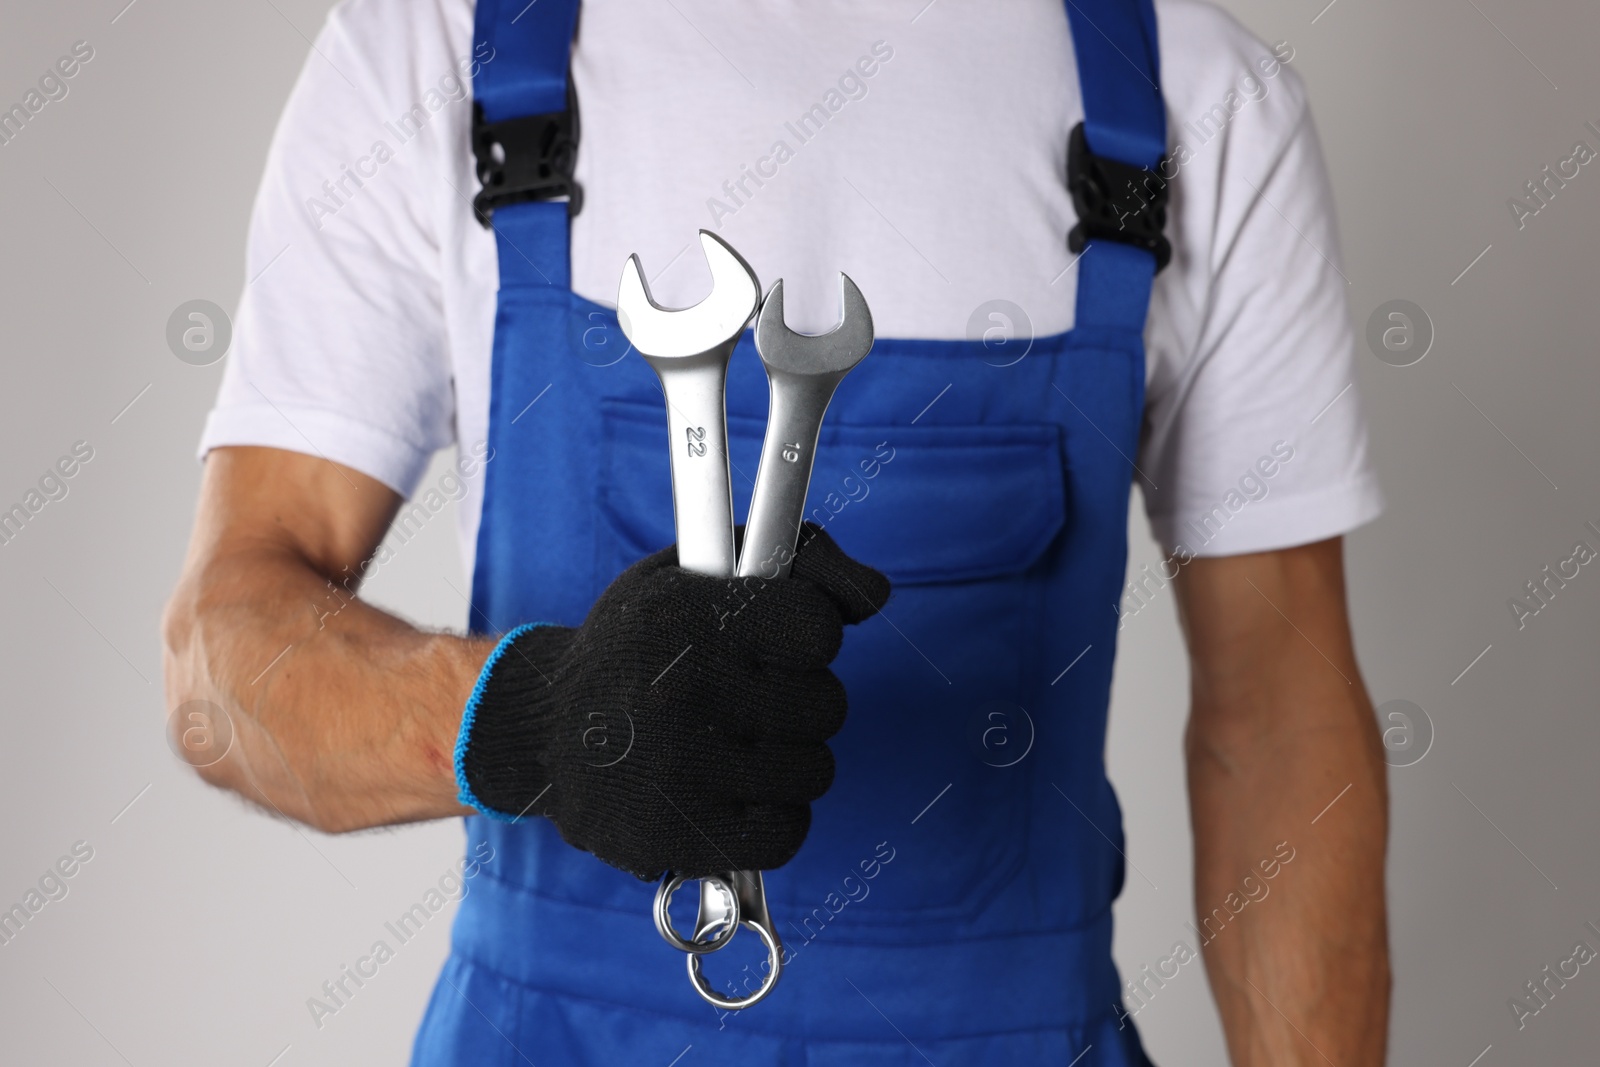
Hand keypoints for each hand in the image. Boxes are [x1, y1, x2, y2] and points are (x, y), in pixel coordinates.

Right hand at [455, 524, 889, 879]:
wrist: (544, 731)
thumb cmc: (641, 642)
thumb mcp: (700, 572)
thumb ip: (801, 563)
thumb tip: (876, 594)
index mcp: (687, 616)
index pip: (818, 631)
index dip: (804, 637)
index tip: (771, 642)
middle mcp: (681, 692)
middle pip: (827, 705)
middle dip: (797, 701)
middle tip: (744, 697)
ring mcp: (679, 772)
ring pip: (815, 771)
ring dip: (787, 761)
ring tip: (731, 744)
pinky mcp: (679, 838)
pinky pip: (788, 833)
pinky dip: (774, 817)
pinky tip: (735, 793)